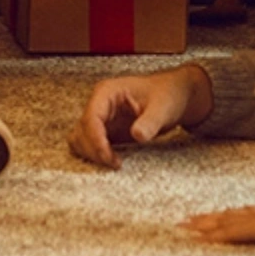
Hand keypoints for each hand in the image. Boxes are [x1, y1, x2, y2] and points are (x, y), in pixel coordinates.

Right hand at [68, 65, 213, 167]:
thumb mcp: (162, 107)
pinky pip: (90, 145)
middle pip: (82, 131)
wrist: (173, 96)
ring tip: (115, 162)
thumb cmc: (167, 95)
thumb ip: (150, 122)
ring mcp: (100, 117)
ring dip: (92, 154)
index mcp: (107, 92)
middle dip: (94, 150)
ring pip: (81, 139)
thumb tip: (137, 135)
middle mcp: (99, 103)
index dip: (96, 141)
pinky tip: (113, 160)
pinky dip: (96, 155)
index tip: (109, 158)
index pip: (91, 118)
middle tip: (115, 164)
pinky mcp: (105, 130)